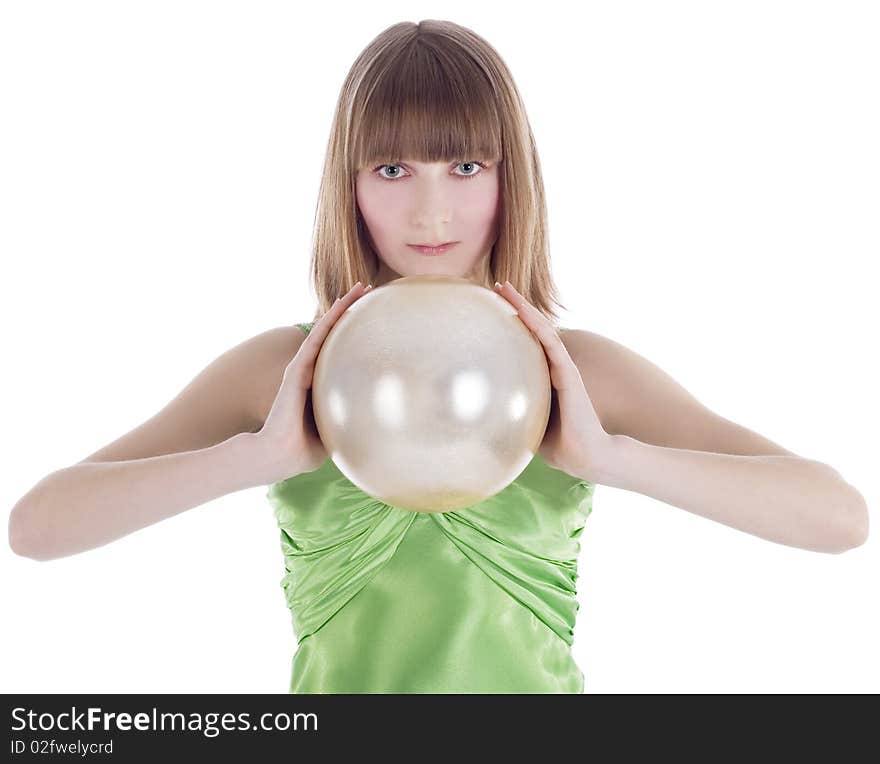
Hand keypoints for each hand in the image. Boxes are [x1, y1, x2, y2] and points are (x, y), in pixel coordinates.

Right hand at [256, 281, 372, 481]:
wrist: (276, 455)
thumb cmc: (301, 449)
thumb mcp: (332, 432)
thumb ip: (345, 421)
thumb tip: (375, 425)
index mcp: (318, 385)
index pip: (340, 354)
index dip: (354, 335)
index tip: (374, 320)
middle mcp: (310, 372)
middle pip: (333, 335)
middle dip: (350, 312)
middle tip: (368, 291)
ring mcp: (302, 368)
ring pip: (326, 330)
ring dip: (342, 307)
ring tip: (360, 288)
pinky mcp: (297, 370)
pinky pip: (317, 339)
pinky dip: (330, 320)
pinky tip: (342, 304)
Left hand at [493, 280, 613, 482]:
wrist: (586, 455)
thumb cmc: (560, 445)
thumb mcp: (529, 426)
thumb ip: (514, 416)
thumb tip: (482, 420)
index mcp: (547, 378)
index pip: (527, 345)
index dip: (513, 326)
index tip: (493, 310)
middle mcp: (555, 368)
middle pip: (533, 329)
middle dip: (516, 306)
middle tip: (497, 287)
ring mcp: (562, 368)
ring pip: (540, 329)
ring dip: (523, 306)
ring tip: (504, 287)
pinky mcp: (567, 373)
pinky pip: (549, 343)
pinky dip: (536, 324)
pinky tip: (522, 310)